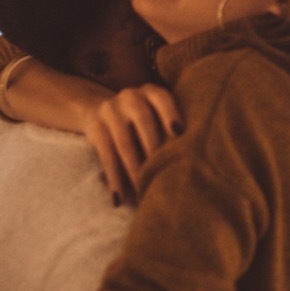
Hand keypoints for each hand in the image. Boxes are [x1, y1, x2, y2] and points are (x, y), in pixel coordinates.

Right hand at [80, 84, 182, 204]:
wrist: (102, 109)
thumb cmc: (146, 120)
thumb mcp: (157, 115)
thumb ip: (172, 129)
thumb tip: (194, 161)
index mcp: (152, 92)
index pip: (163, 99)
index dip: (171, 114)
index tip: (179, 133)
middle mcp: (131, 97)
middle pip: (144, 121)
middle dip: (155, 149)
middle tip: (165, 175)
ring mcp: (110, 110)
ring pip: (124, 143)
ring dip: (134, 170)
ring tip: (143, 192)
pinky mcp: (95, 127)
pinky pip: (106, 155)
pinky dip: (114, 178)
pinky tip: (119, 198)